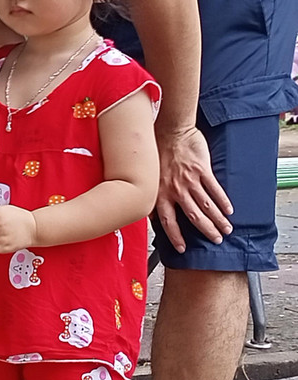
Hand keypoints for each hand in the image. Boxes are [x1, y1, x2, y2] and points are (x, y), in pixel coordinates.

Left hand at [156, 126, 230, 250]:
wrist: (170, 130)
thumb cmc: (157, 152)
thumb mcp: (149, 177)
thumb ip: (153, 196)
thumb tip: (152, 215)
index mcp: (160, 193)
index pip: (167, 222)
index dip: (175, 237)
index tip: (182, 249)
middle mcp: (175, 190)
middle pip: (193, 217)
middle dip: (206, 231)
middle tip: (216, 240)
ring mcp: (189, 180)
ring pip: (206, 206)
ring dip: (218, 220)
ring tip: (226, 229)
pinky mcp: (202, 170)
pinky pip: (215, 190)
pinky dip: (223, 202)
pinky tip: (229, 211)